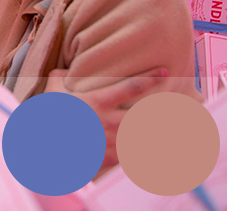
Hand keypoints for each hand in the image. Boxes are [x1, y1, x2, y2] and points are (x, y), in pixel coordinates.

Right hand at [44, 67, 168, 170]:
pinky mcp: (108, 157)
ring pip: (143, 136)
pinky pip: (134, 156)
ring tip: (180, 131)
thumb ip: (61, 76)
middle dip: (165, 110)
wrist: (43, 146)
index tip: (165, 72)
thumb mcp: (52, 90)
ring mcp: (110, 140)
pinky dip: (147, 155)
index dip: (150, 79)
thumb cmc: (47, 116)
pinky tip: (161, 155)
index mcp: (98, 101)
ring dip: (162, 133)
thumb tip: (67, 68)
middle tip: (182, 106)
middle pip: (146, 114)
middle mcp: (109, 120)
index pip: (131, 86)